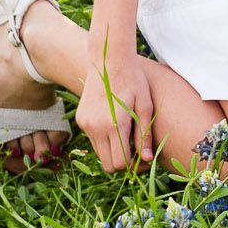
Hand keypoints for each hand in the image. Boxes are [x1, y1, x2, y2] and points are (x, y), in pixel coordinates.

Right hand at [76, 38, 153, 171]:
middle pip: (109, 164)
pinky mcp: (81, 119)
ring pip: (100, 154)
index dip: (135, 167)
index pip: (121, 163)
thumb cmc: (133, 80)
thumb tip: (146, 159)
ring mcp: (85, 124)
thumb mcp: (145, 106)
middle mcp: (95, 128)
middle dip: (125, 164)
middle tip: (139, 154)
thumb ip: (145, 134)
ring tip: (130, 139)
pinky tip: (117, 127)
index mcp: (114, 125)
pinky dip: (105, 141)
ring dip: (114, 152)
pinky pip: (93, 140)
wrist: (108, 60)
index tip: (145, 160)